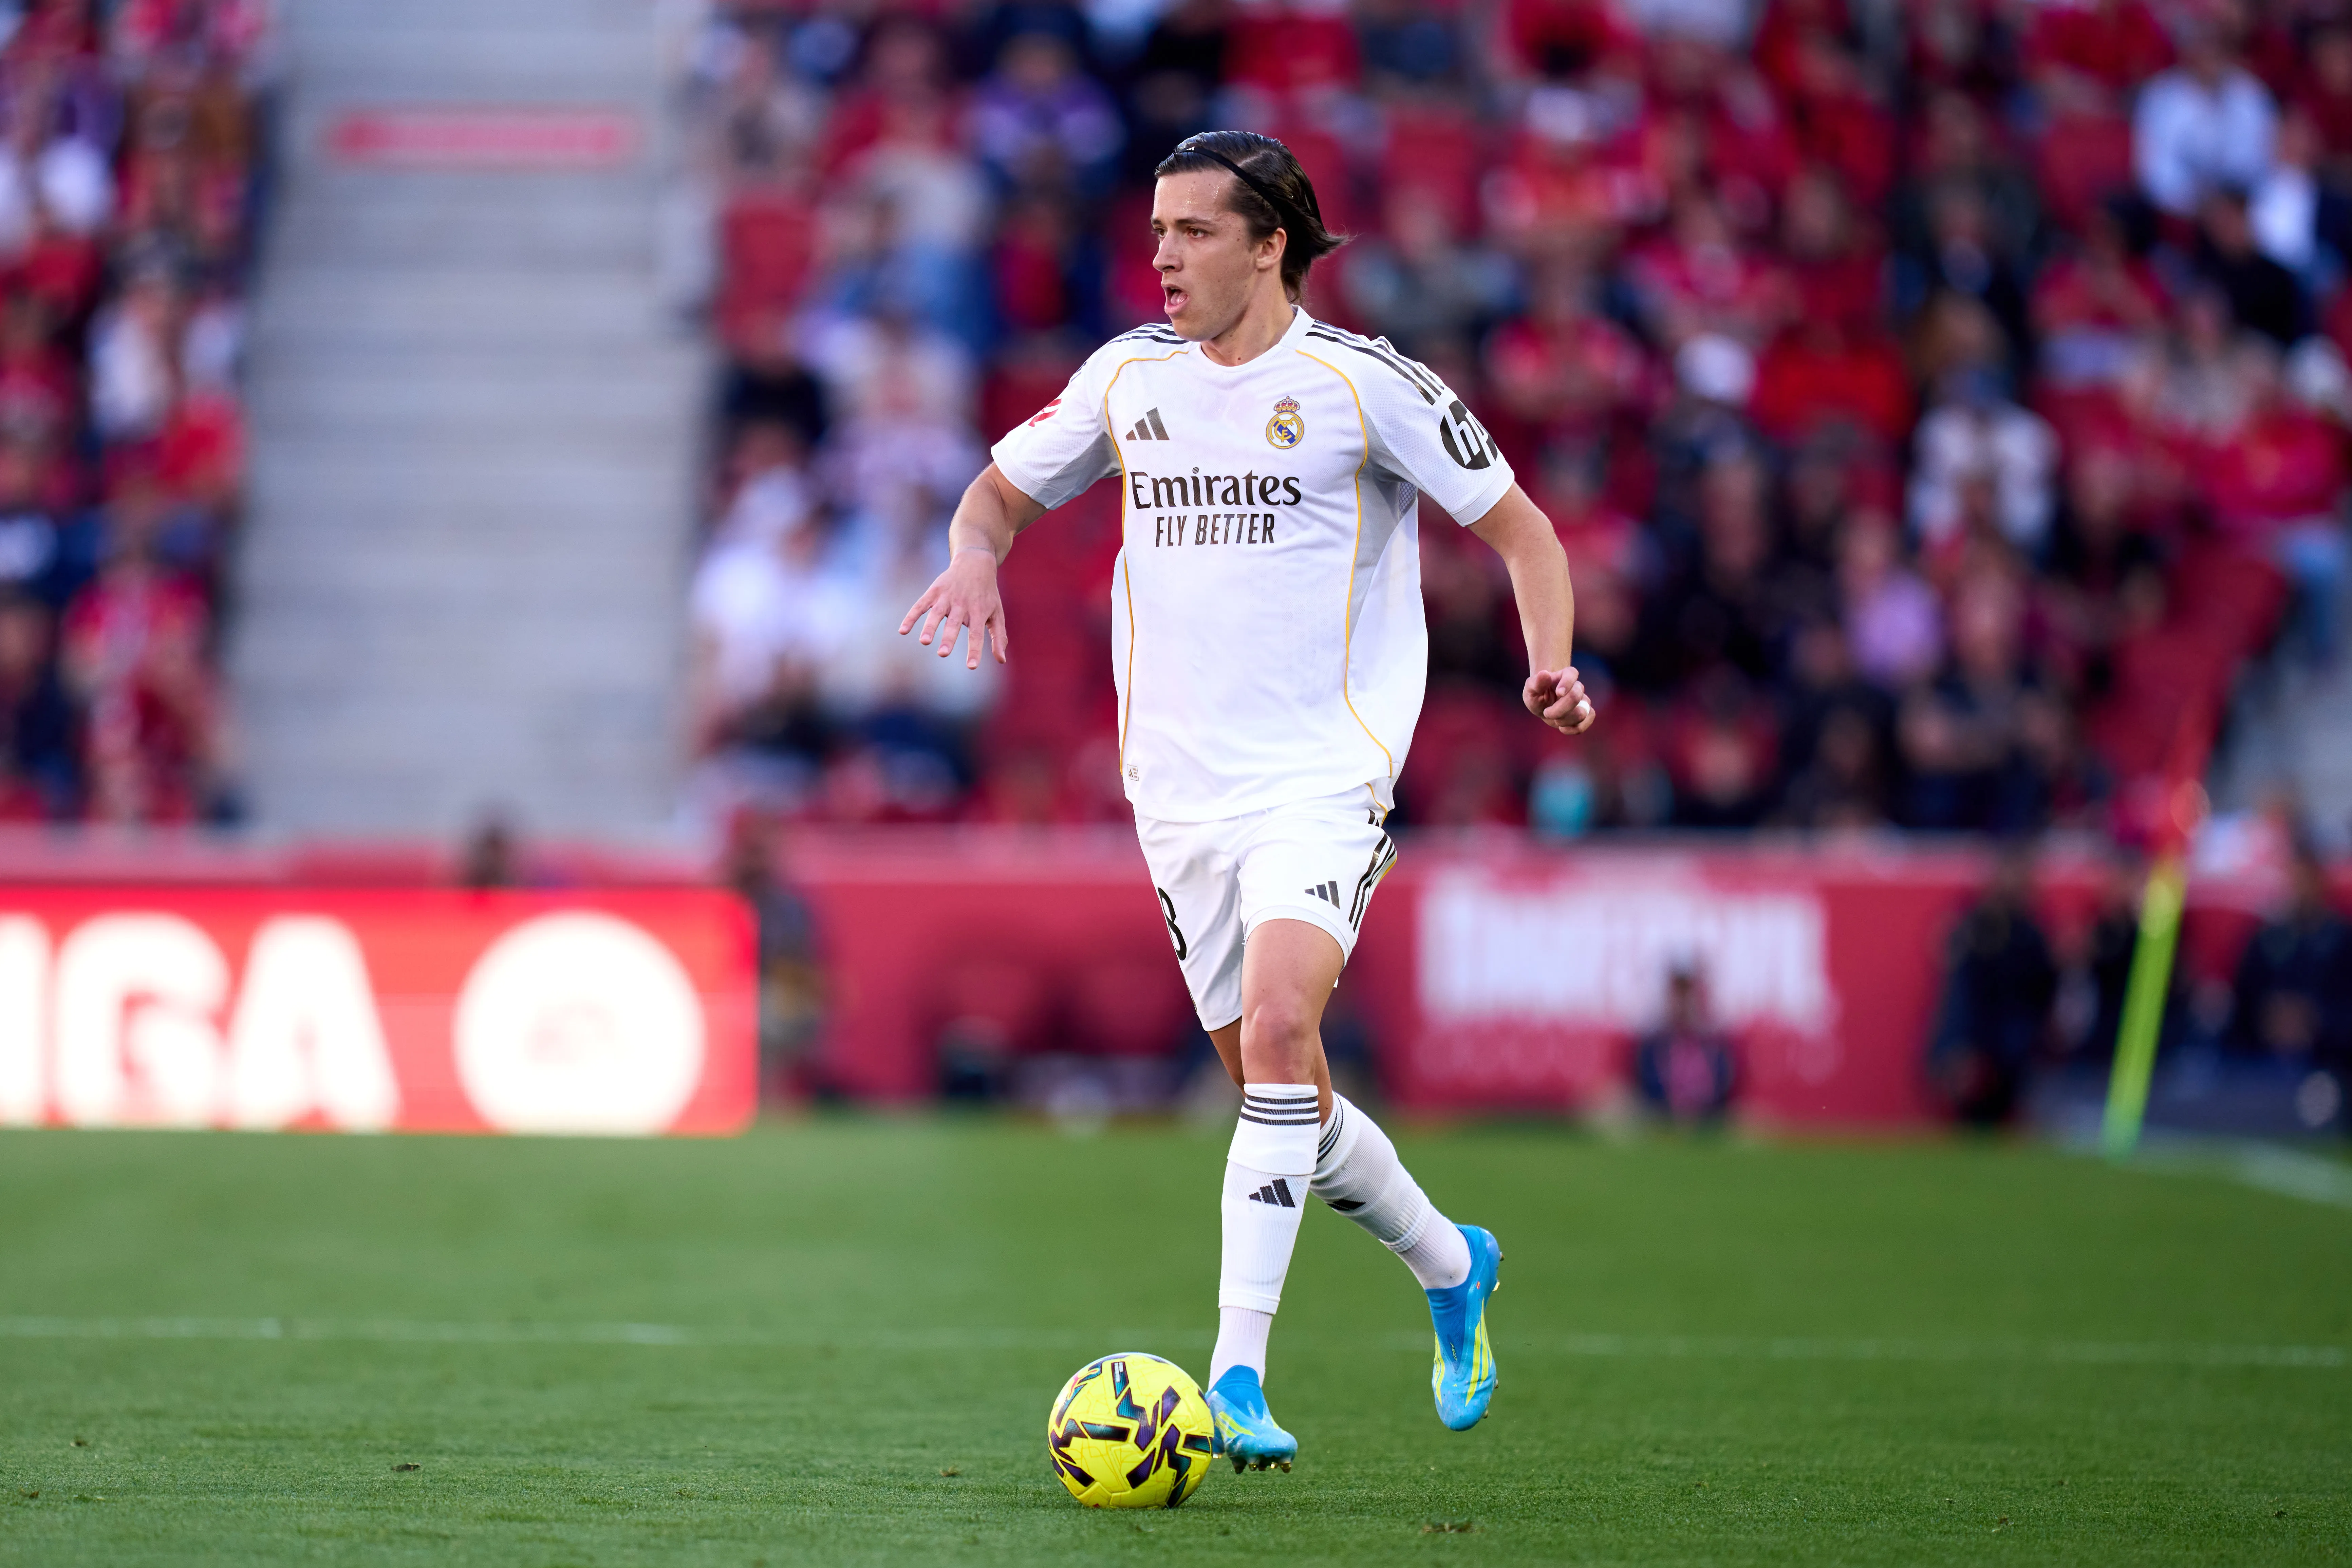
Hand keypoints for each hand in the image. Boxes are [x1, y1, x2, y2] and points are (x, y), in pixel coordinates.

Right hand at [899, 549, 1006, 669]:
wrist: (975, 563)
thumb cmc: (987, 594)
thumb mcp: (997, 613)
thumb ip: (998, 637)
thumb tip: (1001, 660)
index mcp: (978, 612)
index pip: (976, 634)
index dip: (974, 650)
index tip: (972, 666)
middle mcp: (961, 605)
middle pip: (954, 624)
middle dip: (948, 638)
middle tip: (943, 654)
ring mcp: (946, 598)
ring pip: (936, 614)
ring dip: (929, 627)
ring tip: (924, 641)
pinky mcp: (933, 592)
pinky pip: (920, 605)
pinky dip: (911, 617)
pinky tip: (903, 631)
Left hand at [1523, 666, 1594, 734]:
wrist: (1542, 705)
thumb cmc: (1537, 694)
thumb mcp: (1531, 688)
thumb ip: (1536, 682)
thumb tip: (1544, 674)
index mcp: (1565, 675)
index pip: (1572, 674)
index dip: (1566, 683)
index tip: (1558, 693)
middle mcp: (1577, 687)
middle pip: (1575, 697)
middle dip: (1558, 709)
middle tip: (1546, 713)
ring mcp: (1584, 701)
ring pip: (1581, 713)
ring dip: (1564, 720)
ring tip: (1554, 719)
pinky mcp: (1587, 714)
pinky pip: (1586, 722)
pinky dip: (1572, 729)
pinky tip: (1562, 728)